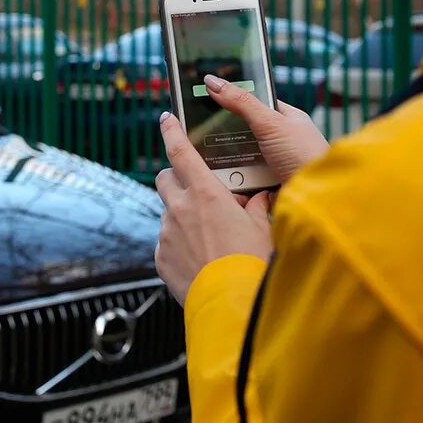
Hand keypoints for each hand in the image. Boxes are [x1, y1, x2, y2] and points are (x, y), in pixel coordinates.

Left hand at [154, 112, 272, 305]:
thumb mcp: (261, 228)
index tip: (166, 119)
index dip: (171, 132)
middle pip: (165, 179)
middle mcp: (180, 208)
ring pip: (168, 213)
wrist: (230, 302)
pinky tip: (199, 257)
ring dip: (182, 216)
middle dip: (175, 178)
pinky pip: (166, 241)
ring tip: (206, 235)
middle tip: (193, 188)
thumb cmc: (251, 263)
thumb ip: (256, 208)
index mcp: (205, 193)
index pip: (180, 152)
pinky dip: (180, 243)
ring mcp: (167, 233)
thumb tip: (259, 199)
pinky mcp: (160, 257)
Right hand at [200, 74, 328, 183]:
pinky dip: (235, 178)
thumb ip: (242, 102)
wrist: (316, 198)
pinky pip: (245, 177)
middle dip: (227, 134)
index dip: (235, 101)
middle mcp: (282, 140)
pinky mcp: (269, 184)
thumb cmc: (304, 155)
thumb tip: (213, 81)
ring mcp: (276, 163)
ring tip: (207, 156)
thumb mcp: (270, 123)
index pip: (257, 103)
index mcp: (288, 119)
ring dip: (229, 159)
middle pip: (246, 132)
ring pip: (243, 156)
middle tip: (203, 132)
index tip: (210, 99)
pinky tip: (221, 177)